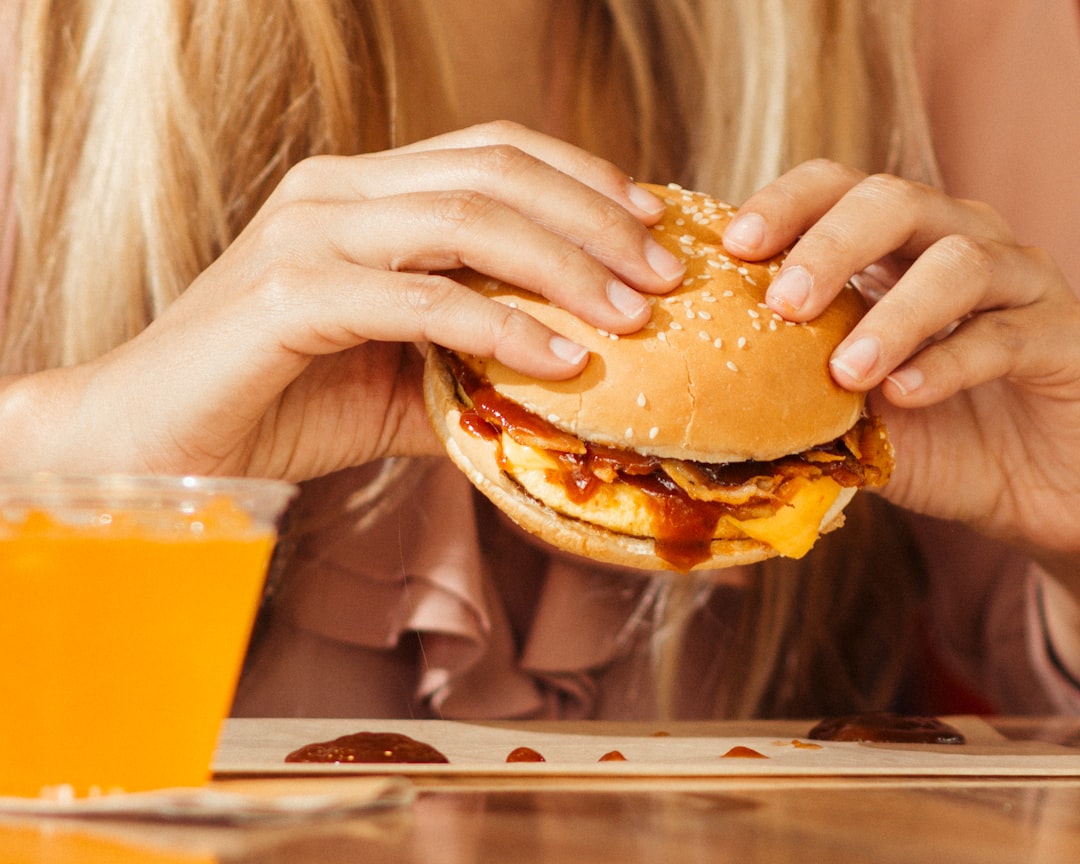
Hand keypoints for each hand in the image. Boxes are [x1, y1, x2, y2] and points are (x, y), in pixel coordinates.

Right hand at [5, 122, 685, 479]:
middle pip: (496, 173)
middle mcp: (338, 192)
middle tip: (667, 275)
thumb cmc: (276, 405)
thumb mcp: (397, 380)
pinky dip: (504, 326)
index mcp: (363, 192)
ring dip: (567, 266)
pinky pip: (424, 299)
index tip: (652, 228)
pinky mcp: (293, 293)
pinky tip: (564, 359)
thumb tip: (572, 390)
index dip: (584, 180)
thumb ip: (473, 368)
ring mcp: (312, 234)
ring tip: (636, 315)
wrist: (156, 445)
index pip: (494, 153)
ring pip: (468, 220)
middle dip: (597, 221)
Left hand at [721, 159, 1079, 562]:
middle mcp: (957, 244)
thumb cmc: (934, 436)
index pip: (837, 188)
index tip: (735, 246)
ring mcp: (1018, 284)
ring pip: (958, 261)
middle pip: (894, 200)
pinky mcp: (1064, 336)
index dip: (785, 203)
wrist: (1038, 484)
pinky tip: (904, 395)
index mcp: (895, 248)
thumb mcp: (849, 412)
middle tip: (785, 303)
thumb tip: (698, 402)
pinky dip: (949, 362)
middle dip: (830, 245)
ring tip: (844, 372)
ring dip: (893, 315)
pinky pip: (1006, 334)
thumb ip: (790, 394)